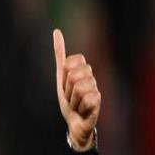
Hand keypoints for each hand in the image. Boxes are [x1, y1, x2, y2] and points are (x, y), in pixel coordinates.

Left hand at [53, 29, 100, 149]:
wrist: (74, 123)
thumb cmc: (68, 102)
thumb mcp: (60, 77)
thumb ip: (60, 54)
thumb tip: (57, 31)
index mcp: (83, 69)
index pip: (70, 62)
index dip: (64, 76)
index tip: (65, 86)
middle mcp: (91, 77)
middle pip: (72, 75)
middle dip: (66, 90)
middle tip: (70, 98)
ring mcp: (95, 89)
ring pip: (78, 88)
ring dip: (72, 101)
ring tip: (76, 105)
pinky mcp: (98, 101)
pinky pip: (86, 99)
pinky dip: (80, 108)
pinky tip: (83, 111)